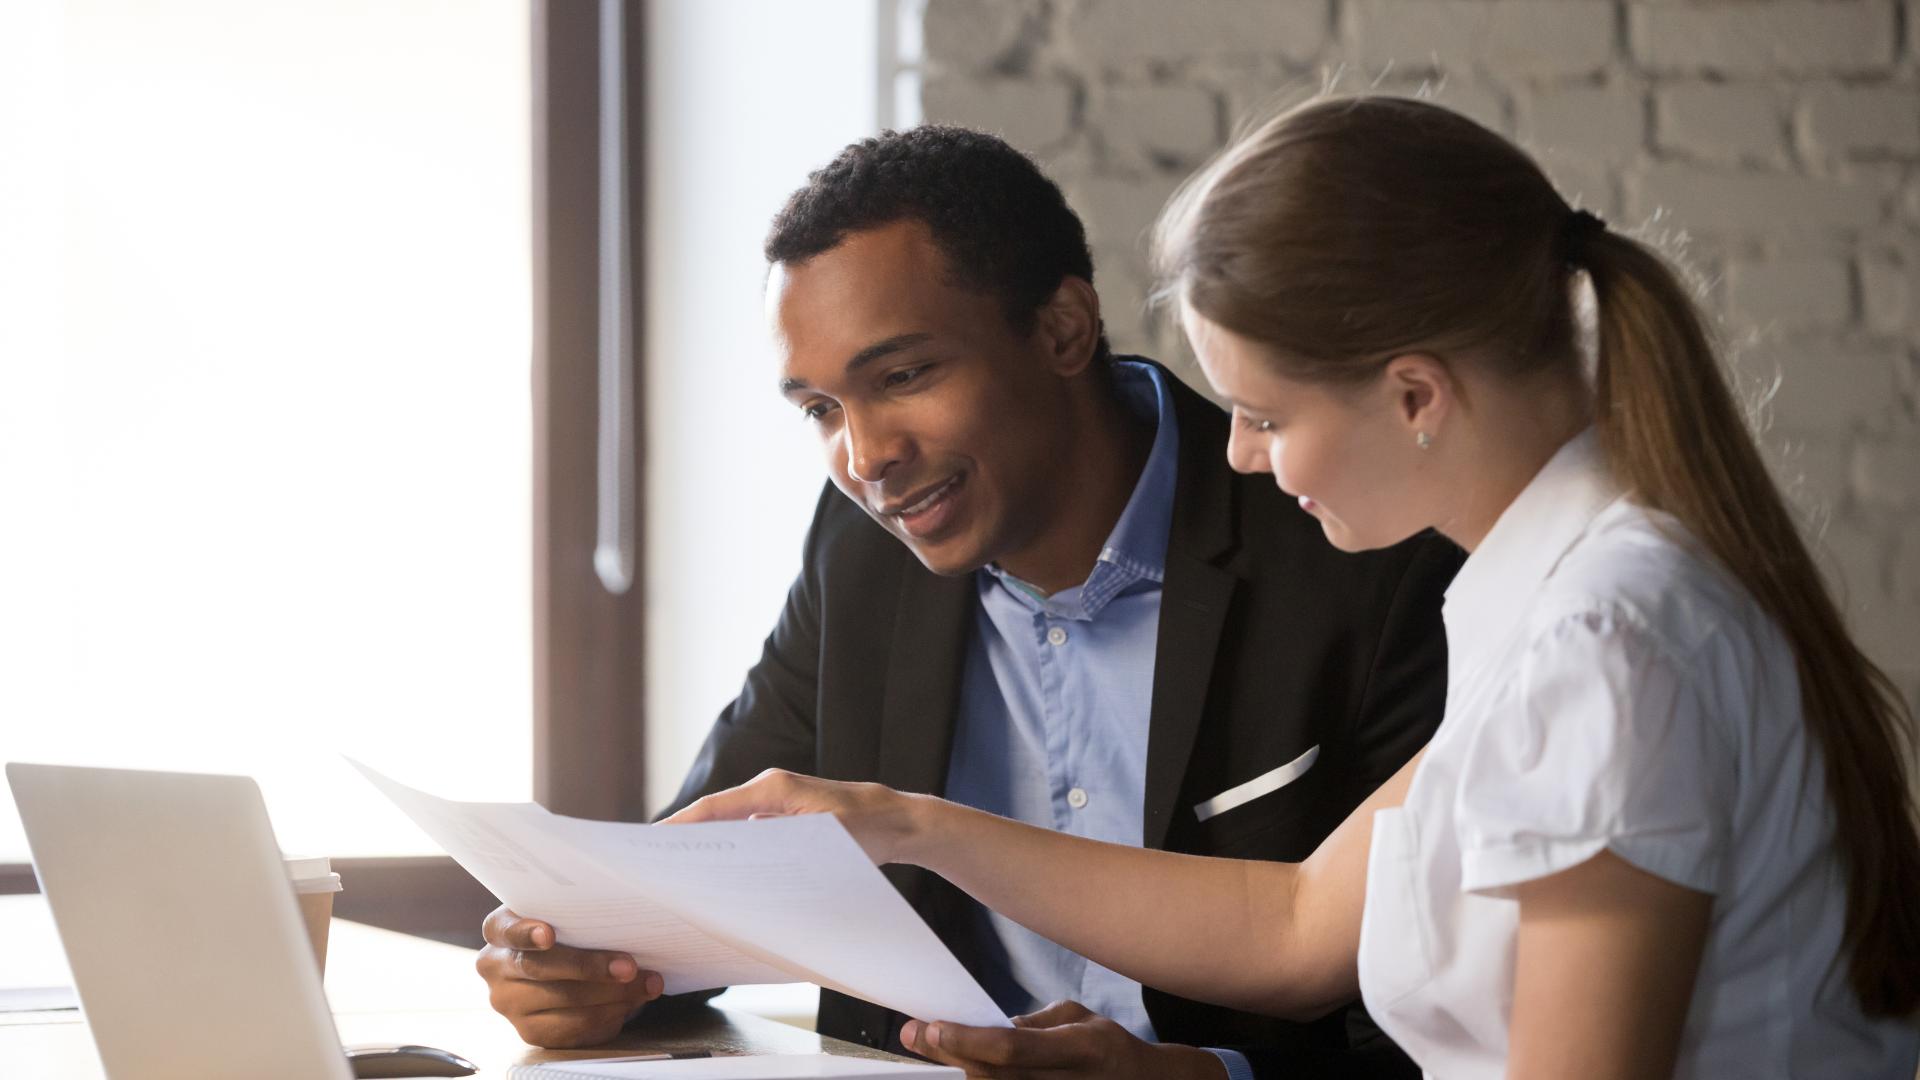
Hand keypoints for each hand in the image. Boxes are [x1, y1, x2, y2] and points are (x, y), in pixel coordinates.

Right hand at [475, 905, 664, 1046]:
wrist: (561, 965)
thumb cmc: (567, 932)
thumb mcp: (564, 915)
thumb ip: (577, 914)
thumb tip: (625, 919)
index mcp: (499, 931)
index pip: (505, 930)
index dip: (526, 933)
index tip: (549, 934)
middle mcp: (496, 968)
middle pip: (541, 968)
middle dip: (590, 967)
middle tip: (628, 966)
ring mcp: (509, 1004)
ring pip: (563, 1000)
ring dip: (611, 994)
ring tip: (645, 984)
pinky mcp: (530, 1031)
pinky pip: (571, 1027)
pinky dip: (607, 1014)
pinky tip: (629, 1003)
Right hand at [660, 769, 927, 865]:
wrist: (896, 821)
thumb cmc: (866, 827)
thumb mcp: (825, 837)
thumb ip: (782, 841)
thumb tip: (739, 853)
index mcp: (774, 789)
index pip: (714, 807)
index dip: (681, 825)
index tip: (652, 842)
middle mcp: (769, 792)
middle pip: (715, 816)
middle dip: (685, 840)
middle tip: (656, 867)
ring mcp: (775, 806)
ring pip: (730, 827)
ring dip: (708, 849)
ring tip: (680, 878)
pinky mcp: (783, 820)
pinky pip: (747, 836)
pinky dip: (732, 853)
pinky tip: (723, 880)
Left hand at [898, 1000, 1228, 1079]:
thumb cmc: (1107, 1047)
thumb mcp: (1077, 1018)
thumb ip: (1032, 1024)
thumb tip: (987, 1026)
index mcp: (1076, 1050)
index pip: (1009, 1047)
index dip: (967, 1039)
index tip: (932, 1025)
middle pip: (991, 1075)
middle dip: (947, 1054)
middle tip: (911, 1035)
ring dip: (955, 1072)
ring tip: (925, 1052)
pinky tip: (957, 1069)